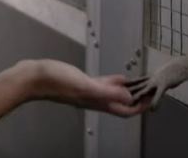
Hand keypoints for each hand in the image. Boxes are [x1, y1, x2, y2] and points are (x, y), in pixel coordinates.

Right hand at [22, 59, 149, 116]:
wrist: (33, 78)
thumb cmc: (56, 82)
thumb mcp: (85, 85)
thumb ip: (107, 91)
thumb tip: (129, 97)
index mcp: (97, 102)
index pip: (125, 110)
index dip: (141, 107)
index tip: (154, 99)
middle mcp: (95, 99)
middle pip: (122, 103)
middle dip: (138, 98)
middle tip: (152, 88)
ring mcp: (88, 91)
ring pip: (114, 94)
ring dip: (128, 90)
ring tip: (142, 83)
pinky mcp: (81, 82)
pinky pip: (103, 84)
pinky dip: (114, 82)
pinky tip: (119, 77)